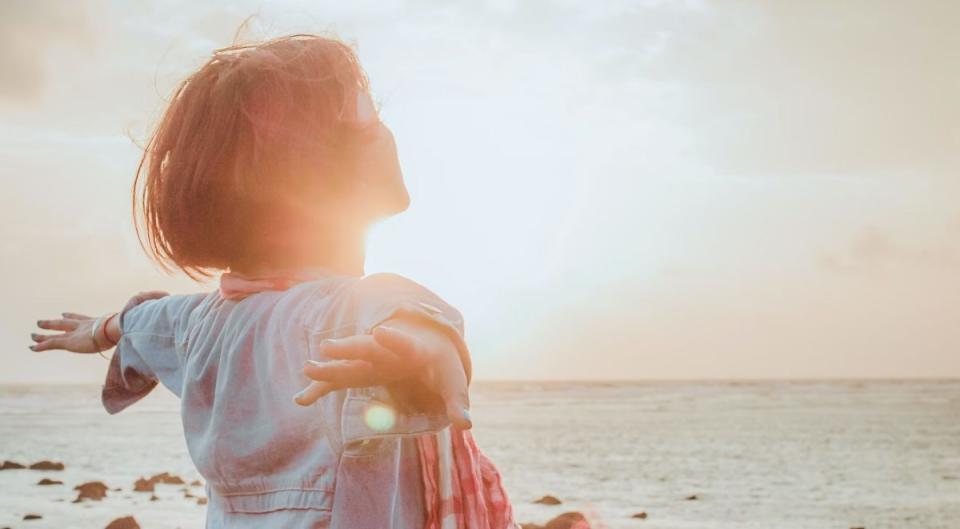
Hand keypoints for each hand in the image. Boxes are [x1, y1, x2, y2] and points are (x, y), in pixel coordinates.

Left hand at [30, 291, 168, 353]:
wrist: (126, 326)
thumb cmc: (137, 322)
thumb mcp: (145, 316)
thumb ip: (153, 306)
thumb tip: (168, 297)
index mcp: (101, 321)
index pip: (86, 319)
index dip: (75, 316)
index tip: (65, 313)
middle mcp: (88, 325)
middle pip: (70, 322)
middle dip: (58, 322)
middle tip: (47, 320)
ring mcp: (79, 333)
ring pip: (58, 332)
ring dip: (45, 332)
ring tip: (32, 335)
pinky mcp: (72, 341)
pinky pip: (53, 344)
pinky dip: (42, 345)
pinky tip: (32, 347)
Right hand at [296, 323, 471, 428]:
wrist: (428, 343)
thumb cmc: (441, 364)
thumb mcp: (453, 381)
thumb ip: (457, 403)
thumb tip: (465, 425)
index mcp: (413, 350)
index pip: (404, 343)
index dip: (394, 339)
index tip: (381, 332)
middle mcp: (388, 351)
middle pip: (367, 348)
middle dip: (348, 347)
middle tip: (326, 347)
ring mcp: (372, 360)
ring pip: (348, 362)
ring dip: (329, 366)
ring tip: (307, 368)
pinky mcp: (363, 372)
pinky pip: (339, 380)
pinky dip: (322, 388)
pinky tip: (302, 399)